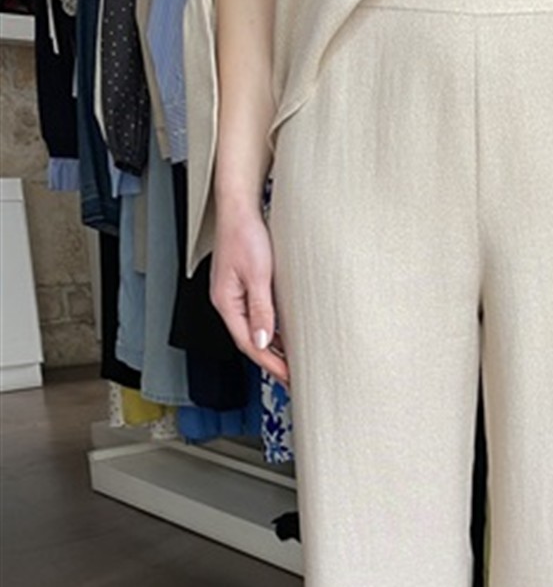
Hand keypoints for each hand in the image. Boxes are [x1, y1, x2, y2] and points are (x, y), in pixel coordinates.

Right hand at [209, 202, 289, 385]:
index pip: (248, 343)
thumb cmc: (245, 234)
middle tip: (293, 379)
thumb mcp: (258, 275)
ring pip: (254, 330)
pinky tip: (286, 338)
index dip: (269, 363)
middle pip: (249, 341)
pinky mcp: (243, 287)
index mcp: (226, 302)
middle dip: (271, 362)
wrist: (240, 208)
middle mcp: (227, 302)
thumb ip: (261, 310)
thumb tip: (263, 340)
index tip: (288, 377)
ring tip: (291, 365)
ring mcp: (234, 295)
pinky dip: (272, 331)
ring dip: (272, 349)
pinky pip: (257, 317)